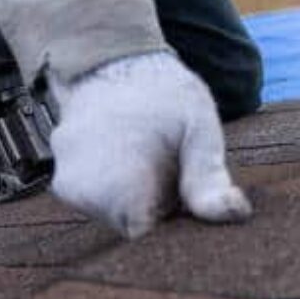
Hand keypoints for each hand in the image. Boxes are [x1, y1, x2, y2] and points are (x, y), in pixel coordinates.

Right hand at [48, 53, 251, 238]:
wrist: (114, 58)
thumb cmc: (162, 91)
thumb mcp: (198, 127)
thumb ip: (209, 177)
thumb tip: (234, 214)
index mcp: (116, 181)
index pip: (146, 240)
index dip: (174, 230)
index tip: (189, 205)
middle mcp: (81, 190)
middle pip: (132, 231)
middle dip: (160, 214)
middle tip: (176, 175)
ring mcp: (68, 187)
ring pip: (118, 218)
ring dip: (142, 201)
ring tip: (155, 162)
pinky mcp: (65, 183)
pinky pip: (103, 202)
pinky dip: (124, 191)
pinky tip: (136, 161)